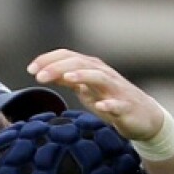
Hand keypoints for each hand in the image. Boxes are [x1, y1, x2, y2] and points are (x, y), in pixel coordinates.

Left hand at [26, 49, 165, 141]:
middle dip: (58, 67)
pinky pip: (118, 103)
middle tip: (39, 76)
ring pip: (99, 77)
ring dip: (83, 75)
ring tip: (67, 77)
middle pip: (79, 63)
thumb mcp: (85, 89)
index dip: (49, 60)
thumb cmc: (111, 100)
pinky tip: (101, 105)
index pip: (68, 56)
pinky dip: (109, 103)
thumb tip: (44, 72)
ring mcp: (115, 89)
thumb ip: (67, 79)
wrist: (143, 117)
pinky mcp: (126, 106)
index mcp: (91, 69)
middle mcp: (103, 74)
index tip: (31, 70)